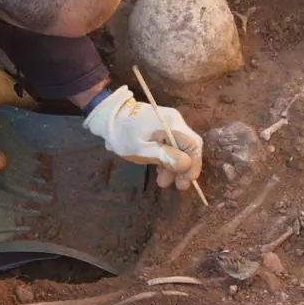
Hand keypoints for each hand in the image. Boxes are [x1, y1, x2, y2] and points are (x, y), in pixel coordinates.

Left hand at [83, 86, 202, 190]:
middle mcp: (175, 122)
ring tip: (162, 180)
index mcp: (172, 124)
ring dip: (174, 166)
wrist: (109, 117)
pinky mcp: (162, 129)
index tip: (187, 180)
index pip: (194, 144)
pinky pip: (172, 145)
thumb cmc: (123, 134)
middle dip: (184, 168)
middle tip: (178, 186)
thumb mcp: (141, 149)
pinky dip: (168, 159)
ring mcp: (169, 124)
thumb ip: (165, 157)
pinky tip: (159, 169)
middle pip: (189, 147)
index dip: (194, 164)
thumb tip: (187, 164)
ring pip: (180, 148)